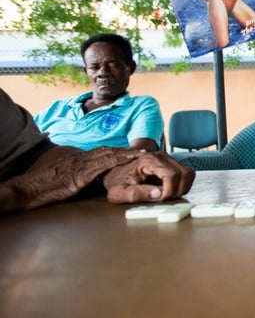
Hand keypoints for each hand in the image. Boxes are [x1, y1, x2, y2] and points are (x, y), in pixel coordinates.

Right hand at [0, 146, 141, 212]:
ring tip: (140, 154)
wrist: (29, 187)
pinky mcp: (80, 173)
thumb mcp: (60, 176)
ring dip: (125, 153)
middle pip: (107, 151)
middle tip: (141, 151)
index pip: (100, 153)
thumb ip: (73, 176)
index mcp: (76, 158)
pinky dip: (117, 160)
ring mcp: (81, 164)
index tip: (129, 153)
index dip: (116, 152)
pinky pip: (102, 164)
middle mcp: (80, 157)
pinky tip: (128, 160)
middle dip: (124, 151)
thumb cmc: (42, 185)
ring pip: (108, 154)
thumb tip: (83, 181)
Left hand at [101, 151, 194, 202]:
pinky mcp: (171, 163)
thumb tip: (157, 194)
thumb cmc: (115, 180)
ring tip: (167, 194)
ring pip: (188, 173)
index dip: (170, 191)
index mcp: (148, 160)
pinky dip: (182, 184)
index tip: (161, 199)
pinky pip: (186, 173)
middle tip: (164, 198)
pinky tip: (169, 189)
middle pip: (184, 173)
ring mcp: (167, 158)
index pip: (172, 174)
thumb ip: (136, 194)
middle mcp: (161, 156)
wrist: (113, 170)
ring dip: (182, 187)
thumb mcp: (119, 192)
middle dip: (177, 190)